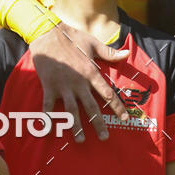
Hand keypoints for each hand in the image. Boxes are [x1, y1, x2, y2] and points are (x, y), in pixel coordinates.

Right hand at [29, 22, 129, 140]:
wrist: (47, 33)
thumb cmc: (72, 37)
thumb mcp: (93, 43)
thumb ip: (110, 52)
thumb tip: (127, 53)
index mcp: (91, 72)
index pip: (107, 94)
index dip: (117, 107)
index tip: (124, 118)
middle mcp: (79, 83)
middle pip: (91, 107)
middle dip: (98, 124)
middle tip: (104, 137)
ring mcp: (63, 86)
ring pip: (72, 111)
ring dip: (76, 126)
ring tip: (80, 140)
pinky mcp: (49, 86)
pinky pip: (49, 106)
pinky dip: (49, 118)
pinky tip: (50, 131)